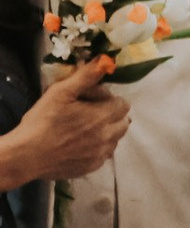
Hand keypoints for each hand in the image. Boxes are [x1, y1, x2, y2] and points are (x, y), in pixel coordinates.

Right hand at [5, 58, 129, 182]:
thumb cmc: (43, 121)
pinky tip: (79, 144)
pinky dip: (97, 148)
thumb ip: (86, 77)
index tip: (94, 100)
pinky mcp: (93, 166)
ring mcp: (101, 154)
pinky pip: (103, 154)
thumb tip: (105, 61)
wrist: (27, 155)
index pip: (123, 104)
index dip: (110, 100)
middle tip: (90, 114)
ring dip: (106, 132)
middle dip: (112, 116)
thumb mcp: (61, 92)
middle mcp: (108, 136)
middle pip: (123, 122)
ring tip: (84, 129)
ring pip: (115, 139)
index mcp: (103, 116)